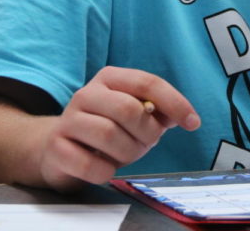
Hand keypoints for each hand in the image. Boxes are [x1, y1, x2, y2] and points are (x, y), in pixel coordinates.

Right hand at [35, 66, 200, 190]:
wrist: (59, 147)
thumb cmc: (108, 128)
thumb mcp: (135, 114)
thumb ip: (158, 111)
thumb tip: (182, 116)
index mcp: (111, 78)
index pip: (148, 82)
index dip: (175, 102)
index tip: (193, 123)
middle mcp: (86, 93)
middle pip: (129, 110)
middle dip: (147, 133)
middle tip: (147, 143)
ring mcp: (68, 119)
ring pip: (109, 135)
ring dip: (128, 153)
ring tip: (126, 155)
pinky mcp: (56, 147)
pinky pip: (90, 165)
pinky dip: (106, 171)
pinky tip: (105, 168)